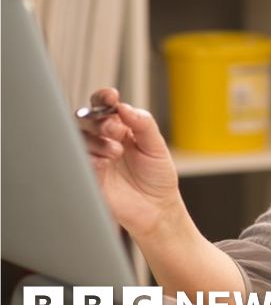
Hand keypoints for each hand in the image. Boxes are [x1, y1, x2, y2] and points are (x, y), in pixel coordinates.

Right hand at [79, 87, 183, 238]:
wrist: (157, 208)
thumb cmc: (157, 177)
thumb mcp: (157, 147)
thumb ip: (143, 125)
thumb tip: (126, 107)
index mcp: (120, 128)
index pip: (105, 107)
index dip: (104, 98)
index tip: (111, 96)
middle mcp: (104, 140)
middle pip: (88, 119)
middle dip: (100, 120)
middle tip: (116, 129)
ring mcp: (95, 157)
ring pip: (80, 138)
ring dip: (97, 140)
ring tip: (116, 151)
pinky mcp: (89, 176)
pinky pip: (80, 161)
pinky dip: (90, 158)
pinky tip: (105, 162)